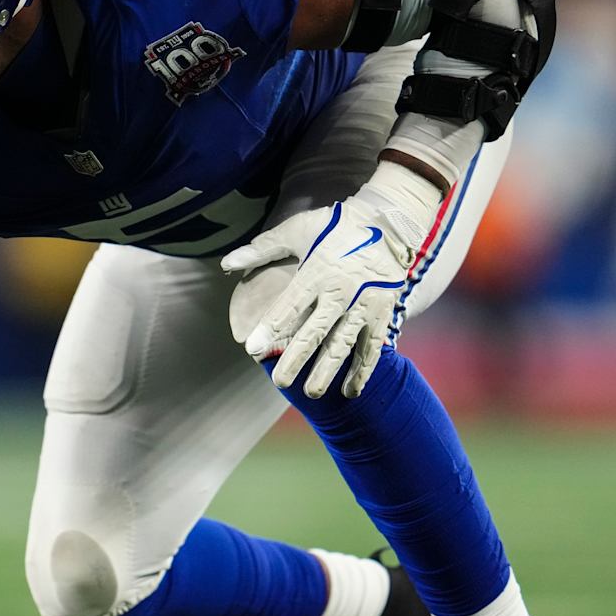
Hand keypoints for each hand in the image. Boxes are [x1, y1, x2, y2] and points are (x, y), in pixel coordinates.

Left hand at [221, 186, 430, 398]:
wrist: (389, 222)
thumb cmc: (335, 226)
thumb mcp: (297, 230)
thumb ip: (261, 249)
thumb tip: (227, 263)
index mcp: (316, 272)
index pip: (289, 306)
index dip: (270, 328)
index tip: (252, 348)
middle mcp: (339, 292)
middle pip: (314, 332)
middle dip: (295, 359)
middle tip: (278, 382)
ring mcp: (364, 305)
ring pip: (343, 344)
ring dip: (327, 372)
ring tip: (310, 393)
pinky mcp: (383, 312)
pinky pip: (372, 347)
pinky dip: (363, 371)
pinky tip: (350, 391)